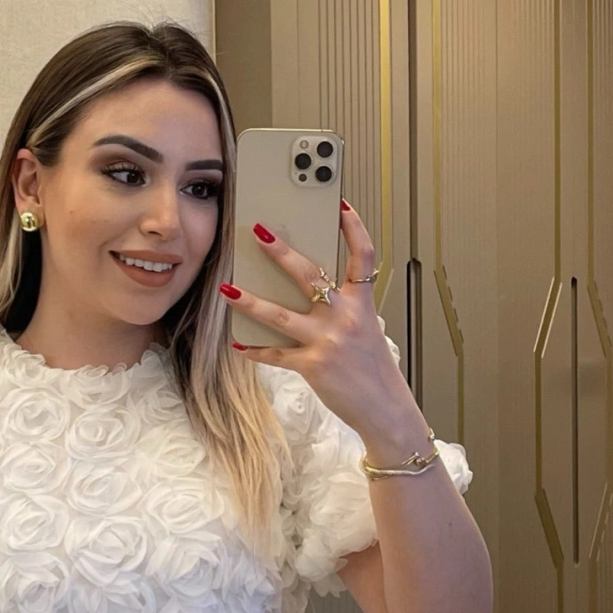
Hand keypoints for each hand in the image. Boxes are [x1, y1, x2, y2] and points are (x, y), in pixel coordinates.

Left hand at [225, 199, 427, 453]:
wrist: (384, 408)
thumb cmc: (372, 367)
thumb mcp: (365, 329)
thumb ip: (342, 306)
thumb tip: (306, 289)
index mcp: (363, 303)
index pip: (363, 256)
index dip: (353, 228)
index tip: (340, 204)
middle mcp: (346, 317)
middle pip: (310, 275)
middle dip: (280, 252)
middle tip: (258, 231)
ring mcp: (328, 341)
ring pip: (281, 315)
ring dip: (251, 301)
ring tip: (227, 289)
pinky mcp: (313, 366)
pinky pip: (276, 355)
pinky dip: (256, 349)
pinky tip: (238, 343)